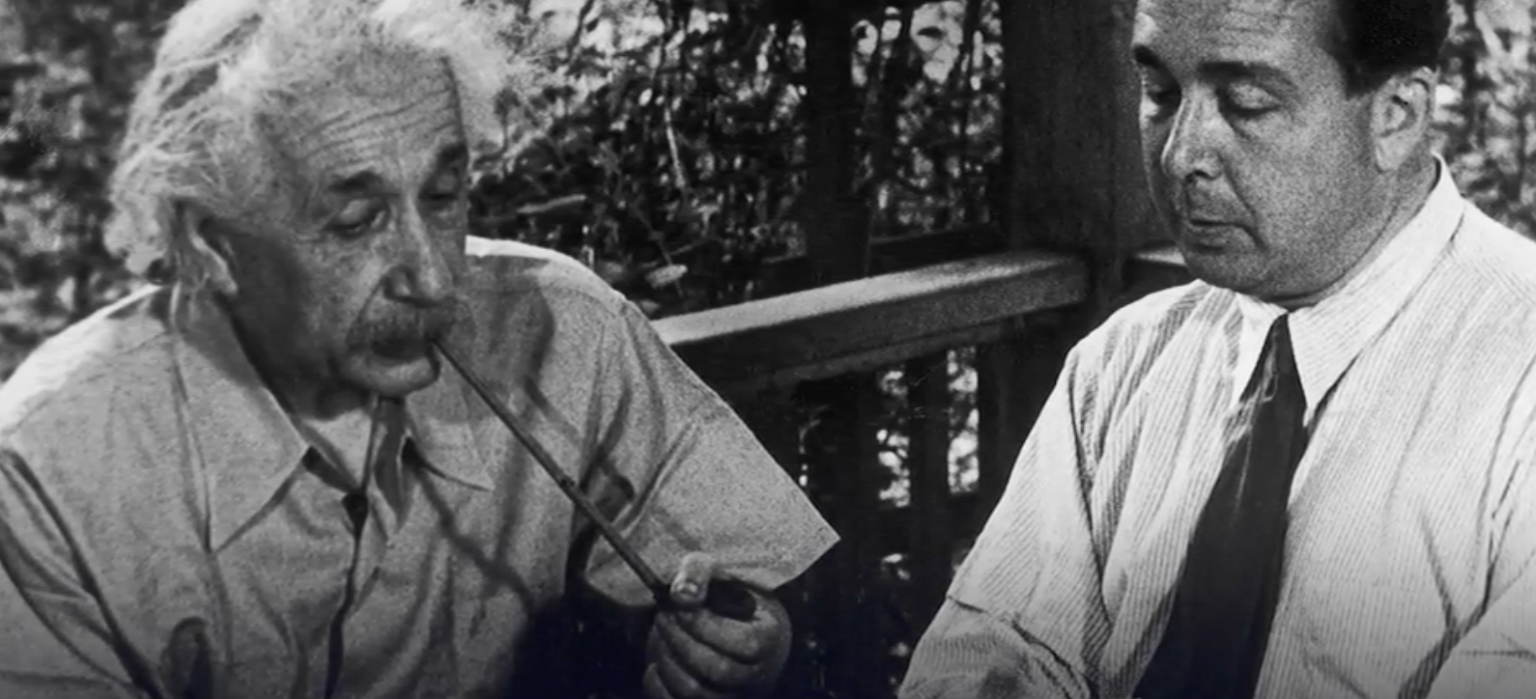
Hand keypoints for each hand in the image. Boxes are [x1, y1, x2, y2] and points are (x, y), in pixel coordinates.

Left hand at [642, 553, 791, 698]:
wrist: (733, 625)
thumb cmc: (726, 597)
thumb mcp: (717, 573)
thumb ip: (699, 573)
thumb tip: (681, 596)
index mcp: (770, 637)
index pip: (743, 643)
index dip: (702, 624)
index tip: (678, 604)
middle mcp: (757, 673)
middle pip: (717, 670)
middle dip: (680, 640)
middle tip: (662, 617)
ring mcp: (733, 694)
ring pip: (696, 692)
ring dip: (667, 661)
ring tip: (659, 635)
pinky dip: (658, 686)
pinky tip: (656, 662)